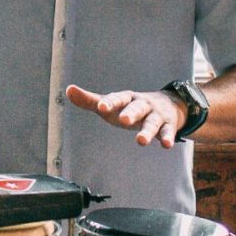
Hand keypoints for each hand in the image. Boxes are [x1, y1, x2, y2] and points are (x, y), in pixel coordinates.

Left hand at [67, 85, 185, 148]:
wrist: (166, 104)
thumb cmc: (130, 107)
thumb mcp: (111, 104)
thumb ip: (90, 101)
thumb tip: (68, 90)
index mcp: (126, 98)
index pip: (117, 98)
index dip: (110, 102)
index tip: (101, 107)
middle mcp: (142, 104)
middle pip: (137, 108)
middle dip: (131, 113)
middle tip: (123, 120)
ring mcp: (156, 115)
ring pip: (152, 123)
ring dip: (147, 131)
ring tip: (141, 141)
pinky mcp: (167, 125)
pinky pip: (167, 131)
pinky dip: (167, 137)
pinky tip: (166, 145)